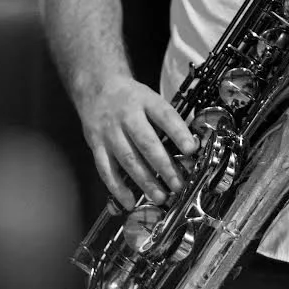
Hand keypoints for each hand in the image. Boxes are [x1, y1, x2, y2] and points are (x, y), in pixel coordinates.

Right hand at [77, 75, 197, 209]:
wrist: (97, 87)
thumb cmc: (131, 97)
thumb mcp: (150, 97)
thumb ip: (165, 119)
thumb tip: (188, 145)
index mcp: (145, 100)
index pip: (164, 116)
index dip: (178, 133)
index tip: (191, 149)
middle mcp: (126, 116)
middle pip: (146, 142)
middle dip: (164, 166)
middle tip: (178, 184)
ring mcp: (109, 132)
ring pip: (128, 159)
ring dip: (145, 181)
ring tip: (161, 197)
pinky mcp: (96, 146)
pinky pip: (106, 170)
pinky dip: (118, 188)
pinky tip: (130, 201)